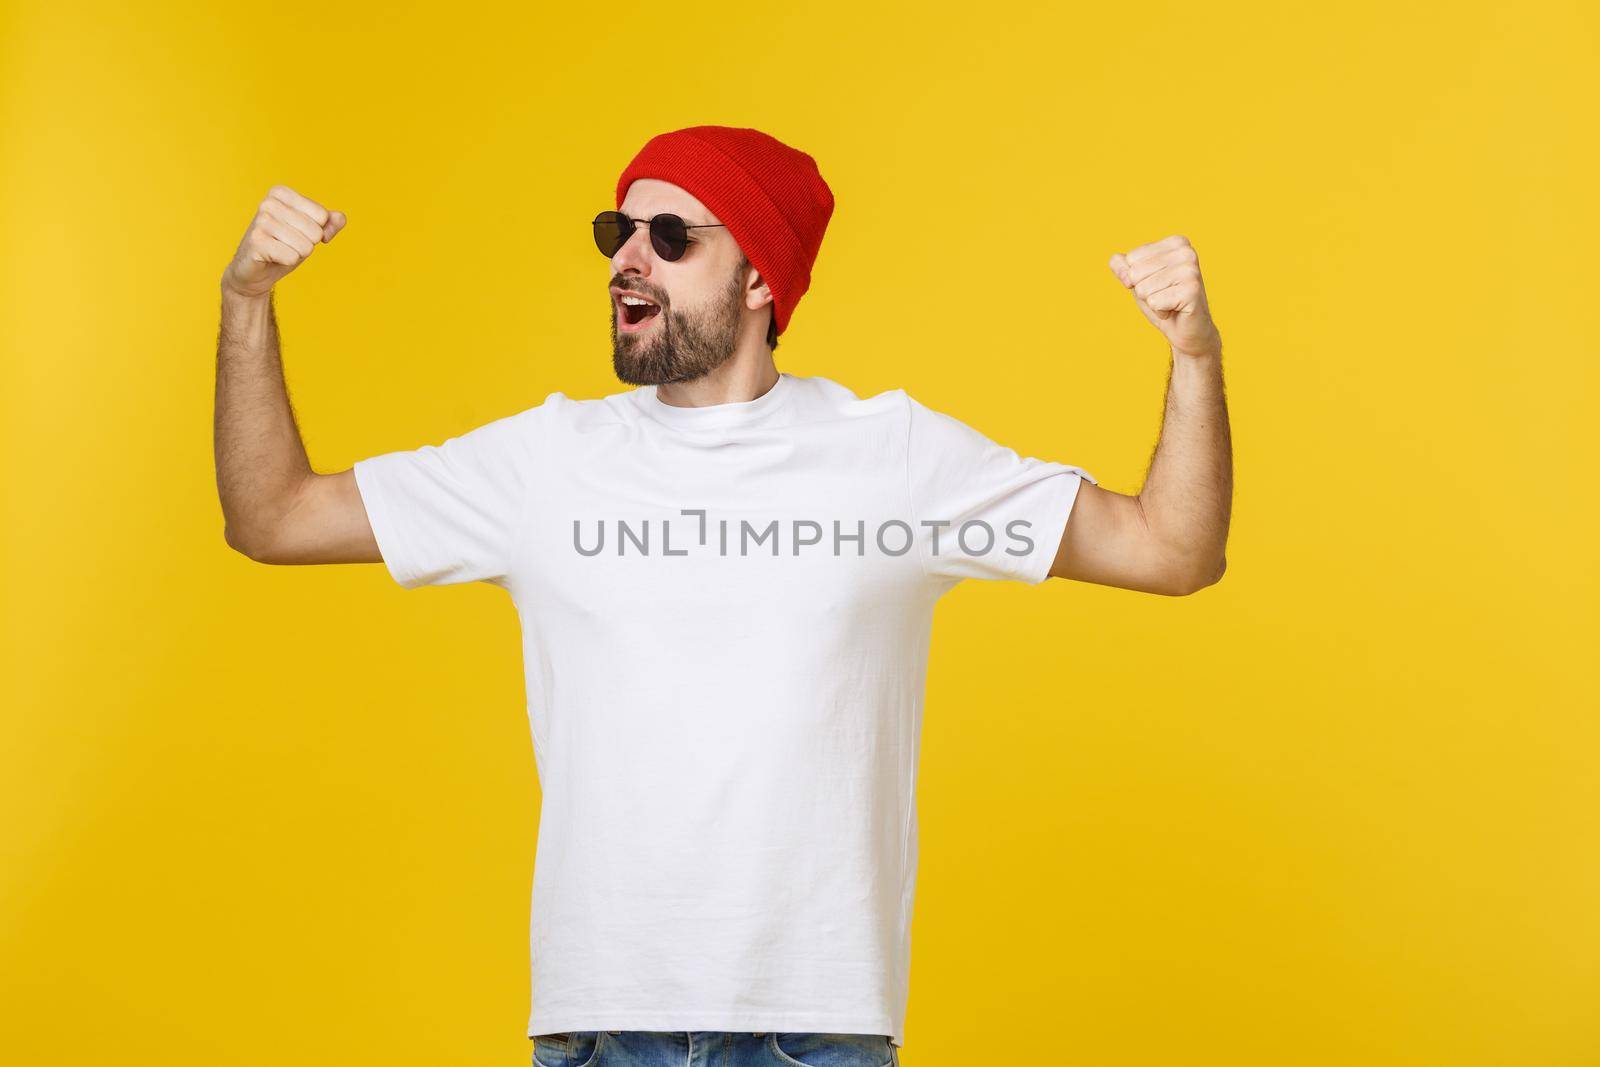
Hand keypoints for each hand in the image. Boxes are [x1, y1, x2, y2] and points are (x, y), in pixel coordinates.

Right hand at [221, 185, 346, 299]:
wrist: (254, 271)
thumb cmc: (284, 246)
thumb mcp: (310, 231)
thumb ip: (330, 222)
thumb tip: (340, 219)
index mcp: (281, 193)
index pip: (322, 216)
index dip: (316, 231)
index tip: (297, 233)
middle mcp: (269, 203)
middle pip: (315, 232)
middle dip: (306, 244)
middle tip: (286, 245)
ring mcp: (261, 221)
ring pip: (305, 246)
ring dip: (296, 254)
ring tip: (279, 250)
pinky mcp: (257, 241)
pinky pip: (292, 257)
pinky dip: (286, 262)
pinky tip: (272, 257)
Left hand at [1108, 235, 1220, 358]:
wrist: (1187, 329)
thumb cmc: (1163, 301)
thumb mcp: (1139, 281)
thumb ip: (1123, 267)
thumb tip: (1115, 260)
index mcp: (1176, 243)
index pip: (1131, 258)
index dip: (1137, 278)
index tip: (1158, 284)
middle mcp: (1186, 252)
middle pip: (1135, 273)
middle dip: (1144, 291)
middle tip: (1165, 296)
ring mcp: (1190, 270)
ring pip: (1143, 288)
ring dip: (1153, 302)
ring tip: (1170, 303)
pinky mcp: (1191, 291)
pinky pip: (1154, 303)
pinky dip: (1161, 312)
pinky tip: (1175, 310)